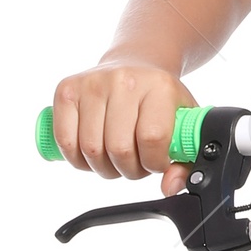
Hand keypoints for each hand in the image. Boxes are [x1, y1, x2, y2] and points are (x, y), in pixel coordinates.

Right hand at [50, 63, 197, 197]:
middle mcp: (124, 81)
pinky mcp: (67, 90)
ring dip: (103, 167)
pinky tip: (92, 154)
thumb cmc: (158, 98)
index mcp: (159, 87)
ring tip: (115, 157)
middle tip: (135, 162)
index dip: (153, 162)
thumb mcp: (183, 122)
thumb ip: (185, 160)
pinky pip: (65, 141)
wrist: (136, 64)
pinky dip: (77, 158)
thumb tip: (170, 187)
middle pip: (119, 149)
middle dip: (128, 169)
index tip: (155, 161)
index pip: (152, 138)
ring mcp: (92, 83)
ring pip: (91, 150)